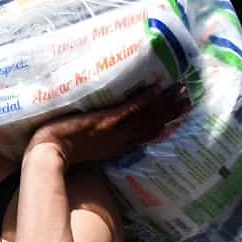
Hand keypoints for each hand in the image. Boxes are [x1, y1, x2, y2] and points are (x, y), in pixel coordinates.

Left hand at [26, 85, 189, 168]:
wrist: (49, 153)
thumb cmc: (62, 151)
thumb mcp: (89, 150)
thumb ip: (101, 143)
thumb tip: (106, 133)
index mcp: (117, 146)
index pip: (146, 135)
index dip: (163, 125)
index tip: (179, 117)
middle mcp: (121, 138)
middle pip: (153, 124)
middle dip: (172, 112)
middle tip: (191, 100)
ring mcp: (115, 129)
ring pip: (147, 115)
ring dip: (166, 102)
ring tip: (183, 90)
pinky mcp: (105, 121)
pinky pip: (130, 108)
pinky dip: (145, 98)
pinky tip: (158, 88)